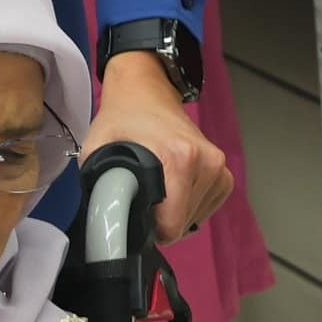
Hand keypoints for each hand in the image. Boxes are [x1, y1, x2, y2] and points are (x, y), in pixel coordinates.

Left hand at [83, 53, 232, 242]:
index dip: (150, 229)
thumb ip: (102, 193)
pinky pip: (206, 209)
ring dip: (175, 212)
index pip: (172, 226)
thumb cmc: (123, 120)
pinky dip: (189, 206)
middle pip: (182, 224)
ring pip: (194, 219)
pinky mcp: (225, 175)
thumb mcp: (97, 153)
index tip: (138, 211)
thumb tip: (111, 228)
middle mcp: (206, 164)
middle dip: (161, 218)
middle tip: (145, 191)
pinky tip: (175, 187)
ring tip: (159, 185)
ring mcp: (219, 168)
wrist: (146, 92)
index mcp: (179, 159)